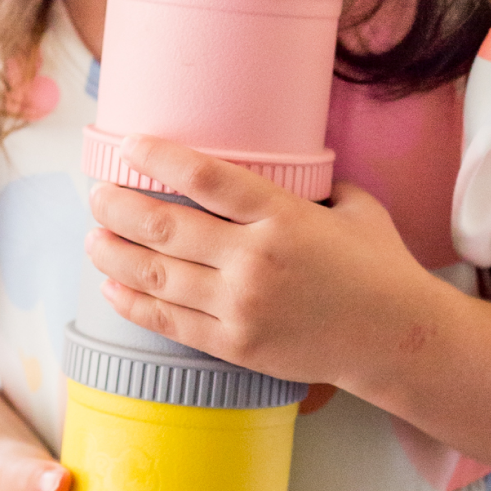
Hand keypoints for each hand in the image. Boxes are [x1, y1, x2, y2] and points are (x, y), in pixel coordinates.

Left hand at [86, 134, 429, 388]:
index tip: (128, 145)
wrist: (398, 339)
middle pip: (165, 225)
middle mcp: (256, 259)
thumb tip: (281, 158)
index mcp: (283, 214)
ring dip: (114, 253)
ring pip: (157, 275)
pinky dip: (133, 303)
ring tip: (92, 236)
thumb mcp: (353, 205)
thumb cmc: (378, 265)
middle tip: (96, 194)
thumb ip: (311, 182)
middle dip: (118, 206)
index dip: (157, 158)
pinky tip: (112, 286)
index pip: (203, 177)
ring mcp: (243, 306)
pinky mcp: (236, 345)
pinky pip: (170, 322)